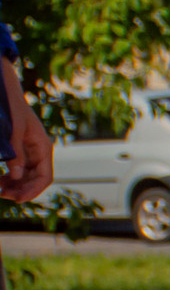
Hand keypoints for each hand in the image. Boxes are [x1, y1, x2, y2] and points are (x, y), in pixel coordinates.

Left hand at [0, 61, 50, 203]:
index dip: (33, 190)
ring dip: (15, 185)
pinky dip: (10, 177)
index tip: (18, 199)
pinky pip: (18, 169)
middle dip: (22, 190)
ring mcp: (29, 151)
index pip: (45, 177)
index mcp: (43, 147)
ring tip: (0, 190)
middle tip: (3, 195)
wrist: (6, 91)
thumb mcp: (14, 130)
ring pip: (26, 176)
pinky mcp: (20, 150)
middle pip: (35, 179)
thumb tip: (16, 176)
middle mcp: (39, 152)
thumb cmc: (11, 108)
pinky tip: (0, 180)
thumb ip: (16, 154)